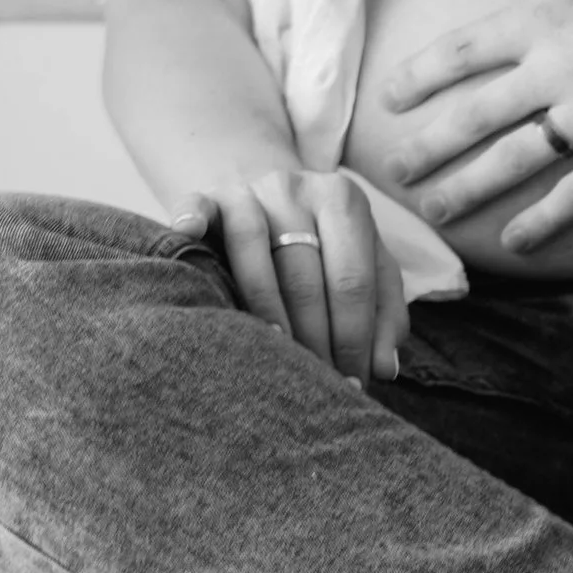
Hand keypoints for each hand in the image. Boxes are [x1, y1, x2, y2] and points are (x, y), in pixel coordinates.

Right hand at [177, 164, 406, 389]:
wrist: (274, 200)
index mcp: (344, 201)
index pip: (353, 280)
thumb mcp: (368, 270)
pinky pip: (197, 206)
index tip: (351, 384)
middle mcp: (296, 188)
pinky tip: (188, 235)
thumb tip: (383, 367)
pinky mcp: (209, 196)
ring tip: (273, 353)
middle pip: (304, 273)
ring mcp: (249, 190)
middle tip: (313, 384)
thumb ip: (384, 314)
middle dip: (311, 338)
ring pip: (251, 250)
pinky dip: (191, 219)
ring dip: (263, 309)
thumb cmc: (329, 249)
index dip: (353, 337)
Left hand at [379, 0, 572, 248]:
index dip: (417, 79)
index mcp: (548, 10)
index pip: (460, 53)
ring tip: (435, 212)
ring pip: (515, 162)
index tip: (390, 100)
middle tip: (395, 173)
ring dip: (468, 190)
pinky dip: (545, 222)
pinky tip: (517, 242)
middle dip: (427, 148)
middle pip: (473, 117)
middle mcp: (563, 66)